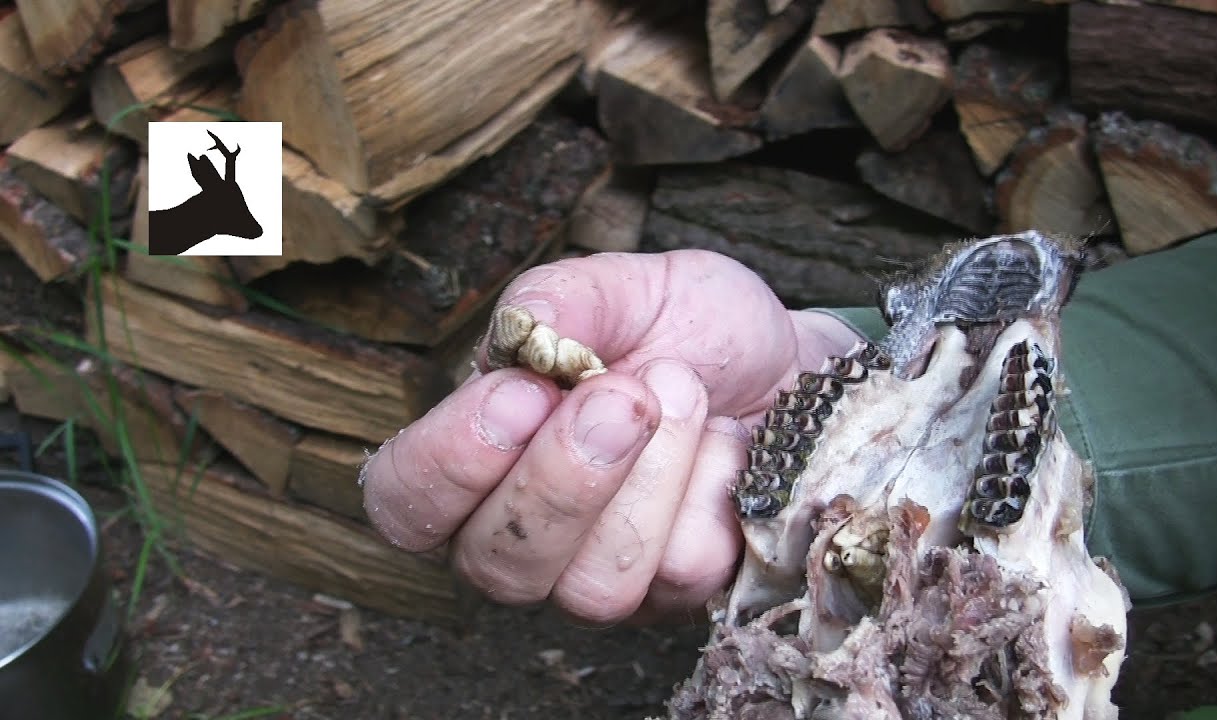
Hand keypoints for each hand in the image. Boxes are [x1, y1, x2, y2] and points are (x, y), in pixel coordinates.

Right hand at [361, 249, 860, 624]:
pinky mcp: (680, 598)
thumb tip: (520, 335)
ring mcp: (601, 579)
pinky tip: (724, 444)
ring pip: (592, 587)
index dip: (450, 464)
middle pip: (497, 565)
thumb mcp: (623, 287)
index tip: (521, 394)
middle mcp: (523, 538)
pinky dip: (710, 487)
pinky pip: (681, 572)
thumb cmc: (689, 327)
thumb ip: (559, 302)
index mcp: (478, 462)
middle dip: (565, 476)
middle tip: (625, 393)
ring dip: (650, 476)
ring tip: (683, 393)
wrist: (790, 361)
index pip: (406, 503)